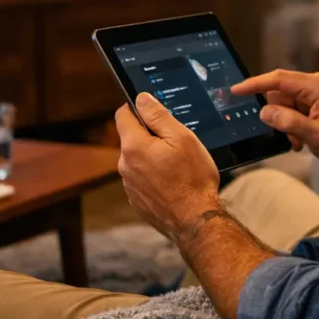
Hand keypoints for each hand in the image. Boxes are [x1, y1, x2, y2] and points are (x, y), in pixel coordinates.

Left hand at [114, 93, 222, 240]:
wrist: (195, 220)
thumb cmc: (192, 178)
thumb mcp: (182, 138)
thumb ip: (158, 116)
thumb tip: (142, 98)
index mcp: (133, 146)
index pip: (123, 115)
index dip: (137, 108)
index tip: (153, 112)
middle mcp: (125, 165)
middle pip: (131, 138)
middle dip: (148, 135)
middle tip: (175, 142)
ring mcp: (129, 185)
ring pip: (137, 160)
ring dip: (151, 157)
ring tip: (177, 166)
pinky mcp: (136, 200)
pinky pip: (141, 179)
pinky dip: (153, 176)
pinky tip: (172, 182)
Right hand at [232, 70, 318, 167]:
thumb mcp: (316, 136)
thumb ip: (289, 122)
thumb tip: (265, 112)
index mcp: (317, 86)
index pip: (279, 79)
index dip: (255, 84)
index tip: (236, 90)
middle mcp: (315, 84)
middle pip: (279, 93)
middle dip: (278, 116)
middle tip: (288, 137)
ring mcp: (315, 93)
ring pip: (284, 104)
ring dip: (286, 124)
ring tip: (299, 141)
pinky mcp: (314, 102)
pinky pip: (292, 110)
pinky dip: (293, 125)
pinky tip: (302, 139)